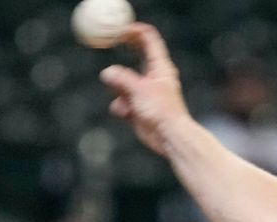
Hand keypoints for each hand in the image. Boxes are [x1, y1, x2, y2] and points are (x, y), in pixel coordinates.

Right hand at [99, 23, 189, 155]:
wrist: (169, 138)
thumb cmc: (161, 111)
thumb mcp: (139, 90)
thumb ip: (121, 79)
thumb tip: (107, 73)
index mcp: (160, 67)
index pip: (149, 40)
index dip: (134, 31)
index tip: (118, 28)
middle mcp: (153, 77)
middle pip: (137, 56)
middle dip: (123, 52)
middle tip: (109, 43)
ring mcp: (145, 92)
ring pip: (123, 81)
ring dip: (118, 89)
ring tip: (125, 99)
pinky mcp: (138, 107)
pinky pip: (121, 101)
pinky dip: (120, 106)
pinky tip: (126, 114)